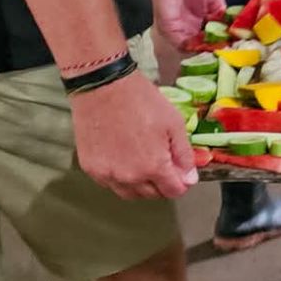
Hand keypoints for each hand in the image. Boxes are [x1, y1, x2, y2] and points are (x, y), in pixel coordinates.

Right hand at [72, 69, 196, 200]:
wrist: (103, 86)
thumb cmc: (140, 100)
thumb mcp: (174, 123)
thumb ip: (184, 155)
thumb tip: (190, 179)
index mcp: (154, 167)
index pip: (174, 191)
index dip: (181, 182)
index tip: (179, 171)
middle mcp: (129, 177)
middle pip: (152, 195)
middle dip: (161, 183)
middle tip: (161, 161)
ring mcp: (107, 174)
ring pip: (130, 193)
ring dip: (140, 184)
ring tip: (142, 161)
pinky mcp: (91, 168)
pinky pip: (110, 183)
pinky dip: (119, 177)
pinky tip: (122, 158)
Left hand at [149, 0, 225, 52]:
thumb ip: (222, 14)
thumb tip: (230, 30)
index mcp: (202, 20)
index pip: (213, 37)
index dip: (223, 42)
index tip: (234, 47)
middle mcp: (191, 28)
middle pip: (204, 46)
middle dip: (215, 51)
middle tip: (228, 55)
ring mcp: (181, 31)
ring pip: (195, 49)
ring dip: (206, 52)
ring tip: (220, 53)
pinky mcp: (171, 31)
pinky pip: (184, 46)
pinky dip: (196, 48)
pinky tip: (208, 47)